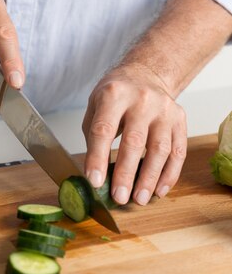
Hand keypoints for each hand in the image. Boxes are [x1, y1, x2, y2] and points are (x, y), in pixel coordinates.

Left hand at [82, 63, 186, 204]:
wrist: (144, 74)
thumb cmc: (115, 95)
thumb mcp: (95, 105)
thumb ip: (94, 136)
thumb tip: (95, 175)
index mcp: (114, 95)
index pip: (104, 129)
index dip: (98, 157)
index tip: (95, 182)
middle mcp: (141, 100)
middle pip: (134, 142)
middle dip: (126, 174)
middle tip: (119, 197)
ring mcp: (164, 109)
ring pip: (160, 149)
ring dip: (150, 178)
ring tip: (140, 199)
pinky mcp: (179, 119)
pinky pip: (178, 151)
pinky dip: (169, 174)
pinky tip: (159, 190)